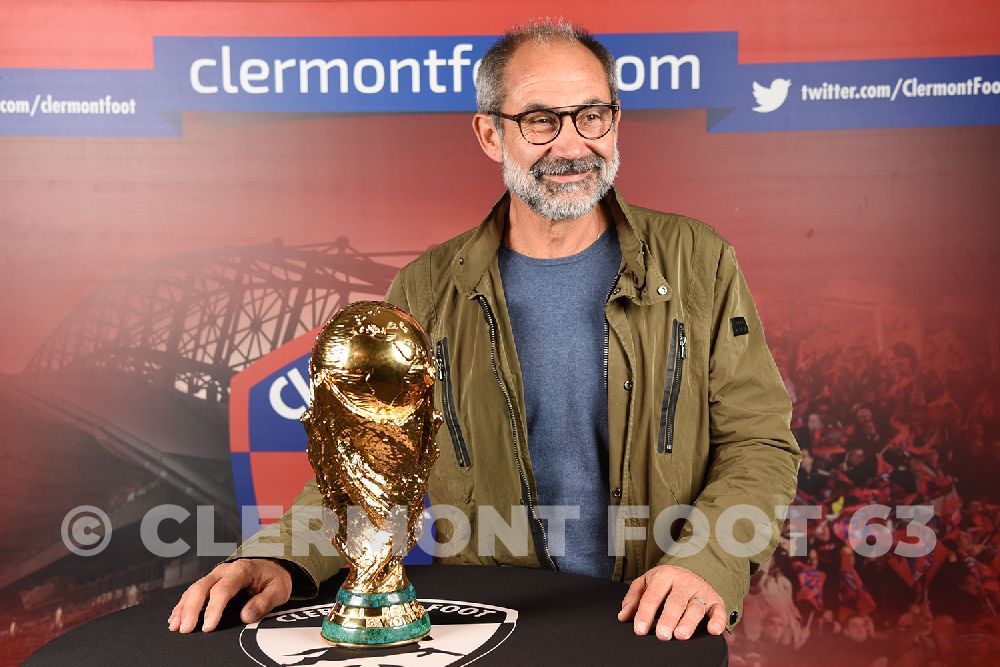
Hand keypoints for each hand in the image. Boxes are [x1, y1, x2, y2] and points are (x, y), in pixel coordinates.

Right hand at [168, 558, 291, 632]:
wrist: (273, 565)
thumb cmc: (275, 578)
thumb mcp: (278, 590)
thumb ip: (264, 602)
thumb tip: (245, 616)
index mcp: (242, 570)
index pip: (223, 590)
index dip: (214, 609)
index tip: (208, 627)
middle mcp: (225, 570)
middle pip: (202, 587)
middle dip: (191, 609)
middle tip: (186, 629)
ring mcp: (215, 575)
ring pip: (194, 589)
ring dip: (183, 608)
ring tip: (175, 626)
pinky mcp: (210, 581)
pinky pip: (192, 591)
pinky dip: (182, 605)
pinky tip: (175, 618)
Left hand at [617, 565, 725, 639]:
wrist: (692, 572)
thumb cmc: (665, 583)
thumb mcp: (646, 583)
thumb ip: (633, 598)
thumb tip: (623, 616)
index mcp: (664, 575)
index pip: (652, 596)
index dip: (645, 613)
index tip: (639, 630)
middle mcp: (684, 581)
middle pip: (675, 602)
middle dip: (668, 619)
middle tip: (662, 635)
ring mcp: (701, 590)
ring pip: (695, 607)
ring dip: (689, 622)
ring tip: (680, 635)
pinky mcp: (716, 600)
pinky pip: (718, 611)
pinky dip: (718, 620)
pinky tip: (713, 631)